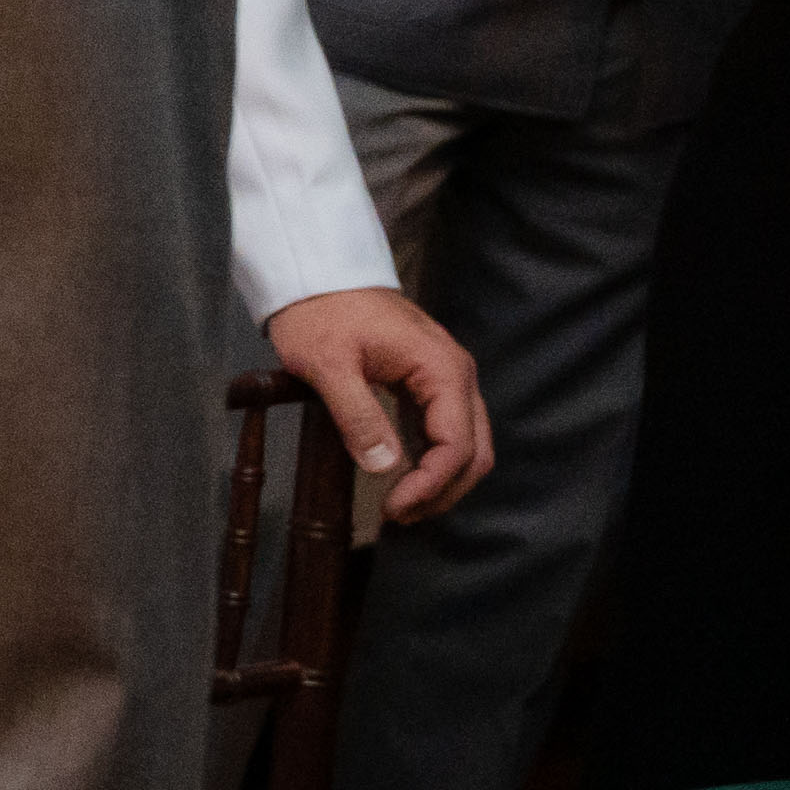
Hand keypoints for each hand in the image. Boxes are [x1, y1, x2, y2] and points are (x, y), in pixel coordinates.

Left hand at [264, 284, 490, 522]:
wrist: (316, 273)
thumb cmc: (320, 311)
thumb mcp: (328, 364)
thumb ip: (358, 415)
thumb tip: (385, 466)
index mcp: (441, 369)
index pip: (456, 444)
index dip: (431, 485)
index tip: (395, 509)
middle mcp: (456, 374)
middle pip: (473, 450)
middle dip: (443, 490)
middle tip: (401, 516)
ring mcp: (445, 378)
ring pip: (466, 443)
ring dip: (442, 480)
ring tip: (404, 507)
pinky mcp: (429, 382)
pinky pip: (446, 430)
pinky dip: (434, 460)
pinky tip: (407, 480)